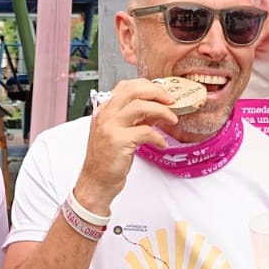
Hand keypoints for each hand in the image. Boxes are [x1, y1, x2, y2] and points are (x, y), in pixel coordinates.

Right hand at [73, 79, 181, 214]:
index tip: (162, 94)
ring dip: (161, 111)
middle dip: (156, 92)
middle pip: (133, 90)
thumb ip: (136, 119)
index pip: (126, 86)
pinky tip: (162, 143)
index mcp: (105, 110)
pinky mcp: (118, 141)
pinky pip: (145, 132)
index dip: (148, 86)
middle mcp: (106, 115)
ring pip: (140, 106)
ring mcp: (110, 127)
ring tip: (172, 120)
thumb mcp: (120, 133)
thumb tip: (157, 110)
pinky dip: (158, 136)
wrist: (96, 181)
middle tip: (170, 101)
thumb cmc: (108, 160)